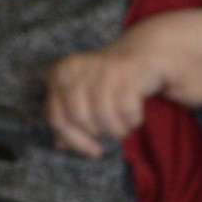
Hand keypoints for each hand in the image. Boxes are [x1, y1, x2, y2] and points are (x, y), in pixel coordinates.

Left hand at [41, 8, 201, 157]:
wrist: (146, 51)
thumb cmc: (111, 80)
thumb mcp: (84, 96)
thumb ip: (69, 119)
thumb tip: (59, 145)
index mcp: (60, 73)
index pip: (56, 118)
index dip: (74, 141)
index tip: (93, 149)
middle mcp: (76, 67)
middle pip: (80, 120)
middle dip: (98, 132)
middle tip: (111, 130)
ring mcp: (100, 67)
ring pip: (103, 119)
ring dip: (118, 129)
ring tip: (124, 122)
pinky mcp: (125, 70)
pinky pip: (126, 112)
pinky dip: (133, 120)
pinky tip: (135, 113)